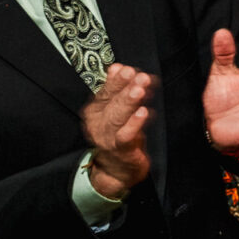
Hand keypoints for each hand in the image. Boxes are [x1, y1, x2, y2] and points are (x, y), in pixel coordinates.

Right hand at [81, 63, 154, 196]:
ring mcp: (107, 137)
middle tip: (139, 76)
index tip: (126, 69)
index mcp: (95, 111)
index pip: (105, 92)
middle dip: (125, 88)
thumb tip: (119, 67)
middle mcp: (98, 123)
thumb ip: (117, 91)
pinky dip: (134, 123)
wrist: (116, 171)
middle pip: (111, 102)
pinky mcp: (120, 150)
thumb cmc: (119, 137)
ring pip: (118, 116)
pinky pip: (126, 135)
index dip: (116, 80)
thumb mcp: (116, 112)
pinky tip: (144, 113)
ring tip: (140, 90)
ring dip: (129, 102)